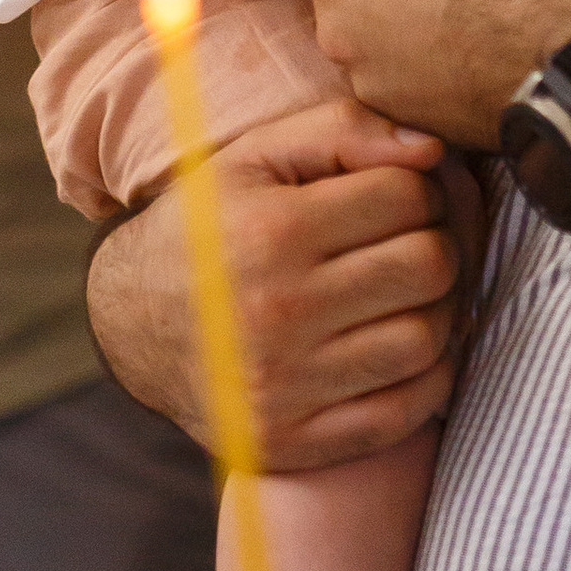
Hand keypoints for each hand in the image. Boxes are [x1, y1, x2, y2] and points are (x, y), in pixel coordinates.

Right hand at [88, 96, 461, 469]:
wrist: (132, 325)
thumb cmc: (211, 226)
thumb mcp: (257, 156)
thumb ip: (343, 130)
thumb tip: (431, 149)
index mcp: (272, 231)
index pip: (408, 197)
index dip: (420, 188)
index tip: (400, 199)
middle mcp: (278, 310)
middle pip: (430, 267)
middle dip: (438, 245)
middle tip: (413, 244)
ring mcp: (287, 385)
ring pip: (427, 340)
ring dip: (437, 311)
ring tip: (405, 295)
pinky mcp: (296, 440)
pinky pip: (406, 410)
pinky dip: (425, 377)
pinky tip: (397, 346)